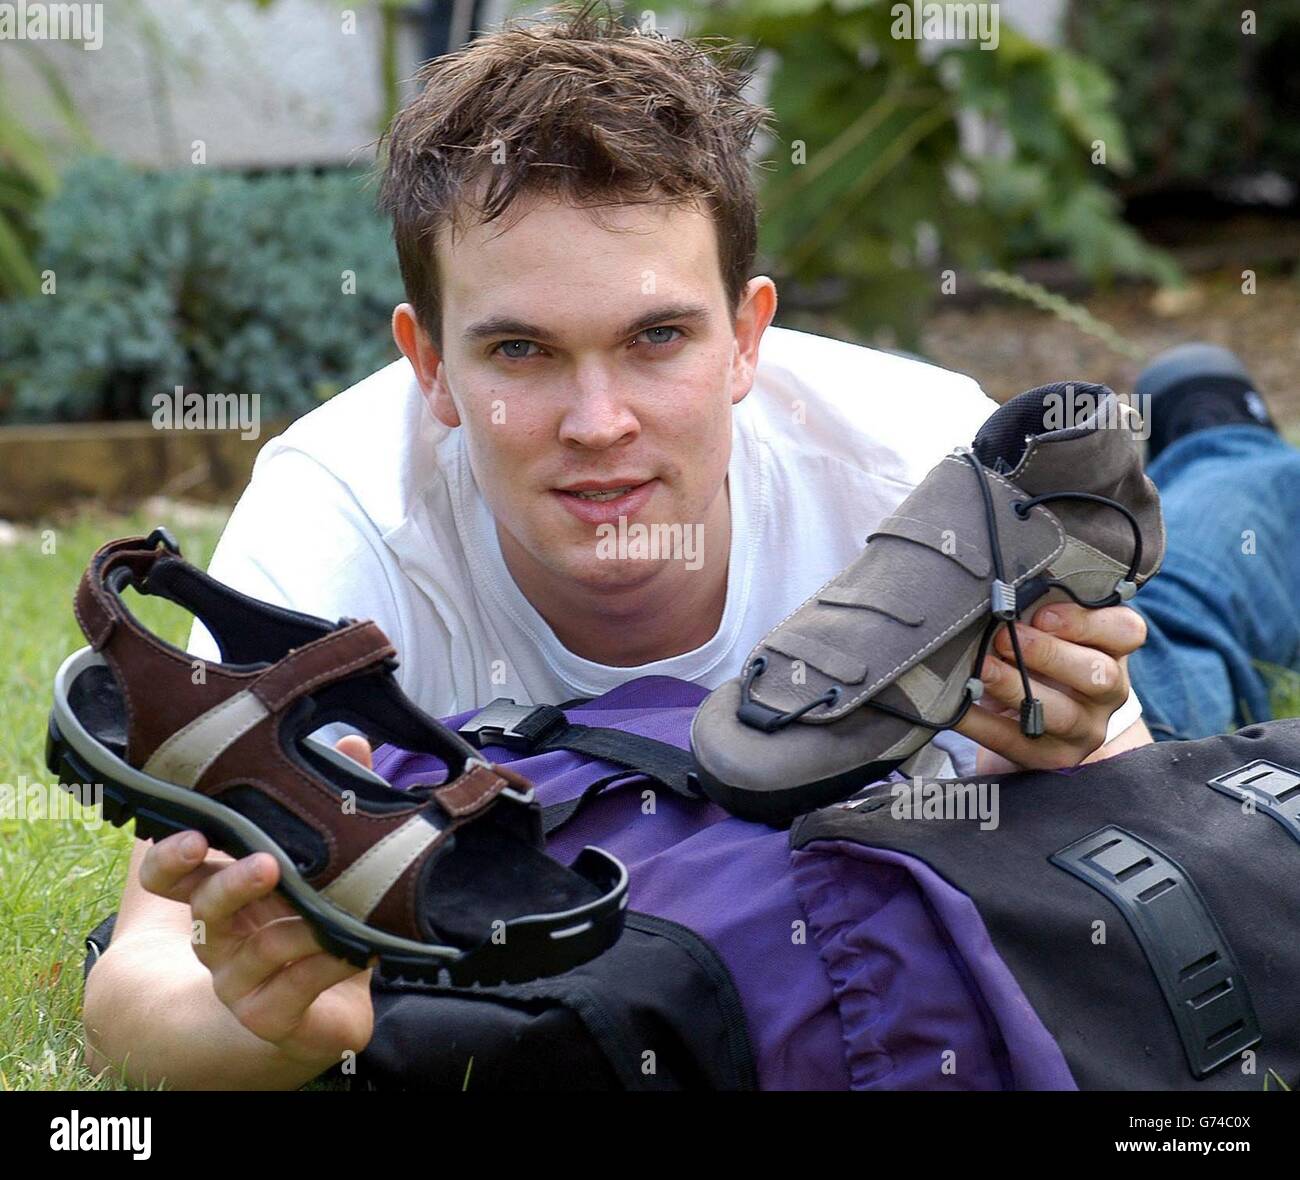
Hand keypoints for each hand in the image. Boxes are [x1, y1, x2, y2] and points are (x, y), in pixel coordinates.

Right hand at [136, 735, 378, 1070]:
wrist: (327, 1009)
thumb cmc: (313, 920)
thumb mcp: (320, 861)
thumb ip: (329, 801)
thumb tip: (353, 744)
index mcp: (219, 891)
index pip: (171, 871)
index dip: (172, 854)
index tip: (196, 833)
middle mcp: (218, 936)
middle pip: (203, 907)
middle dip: (230, 884)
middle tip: (266, 864)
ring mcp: (238, 981)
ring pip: (257, 950)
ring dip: (297, 927)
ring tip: (332, 912)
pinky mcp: (269, 1017)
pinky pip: (292, 991)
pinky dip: (323, 966)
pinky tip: (352, 949)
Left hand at [954, 602, 1148, 773]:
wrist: (1027, 720)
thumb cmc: (1034, 657)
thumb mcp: (1045, 632)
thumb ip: (1034, 610)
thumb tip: (1000, 590)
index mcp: (1111, 650)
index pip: (1127, 632)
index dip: (1088, 622)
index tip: (1043, 614)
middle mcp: (1106, 692)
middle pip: (1099, 674)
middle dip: (1048, 654)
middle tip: (1004, 639)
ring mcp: (1082, 730)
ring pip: (1061, 714)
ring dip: (1015, 688)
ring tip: (981, 669)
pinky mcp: (1049, 757)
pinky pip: (1015, 742)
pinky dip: (981, 723)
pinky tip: (956, 707)